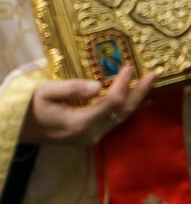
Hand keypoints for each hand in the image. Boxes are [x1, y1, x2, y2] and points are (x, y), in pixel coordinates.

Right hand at [21, 69, 157, 145]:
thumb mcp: (45, 92)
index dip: (123, 84)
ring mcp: (92, 137)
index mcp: (79, 123)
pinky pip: (115, 121)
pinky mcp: (92, 136)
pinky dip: (128, 108)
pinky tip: (142, 100)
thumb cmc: (31, 107)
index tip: (130, 66)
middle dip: (140, 92)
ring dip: (137, 99)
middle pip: (122, 112)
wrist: (21, 128)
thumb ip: (72, 88)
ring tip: (152, 83)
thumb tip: (98, 85)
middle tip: (156, 74)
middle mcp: (90, 134)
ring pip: (121, 117)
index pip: (111, 102)